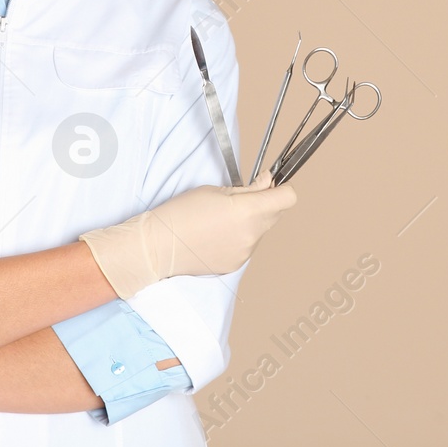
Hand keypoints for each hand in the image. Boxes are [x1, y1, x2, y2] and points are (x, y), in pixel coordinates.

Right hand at [79, 170, 297, 299]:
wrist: (160, 246)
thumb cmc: (182, 212)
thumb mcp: (216, 191)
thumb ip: (248, 189)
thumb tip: (268, 182)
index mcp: (248, 211)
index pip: (288, 198)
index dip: (281, 189)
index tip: (268, 186)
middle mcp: (252, 235)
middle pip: (276, 214)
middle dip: (265, 204)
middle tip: (241, 199)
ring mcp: (245, 252)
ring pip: (261, 231)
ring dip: (251, 222)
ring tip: (222, 219)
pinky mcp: (237, 265)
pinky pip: (248, 246)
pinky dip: (239, 238)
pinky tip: (217, 235)